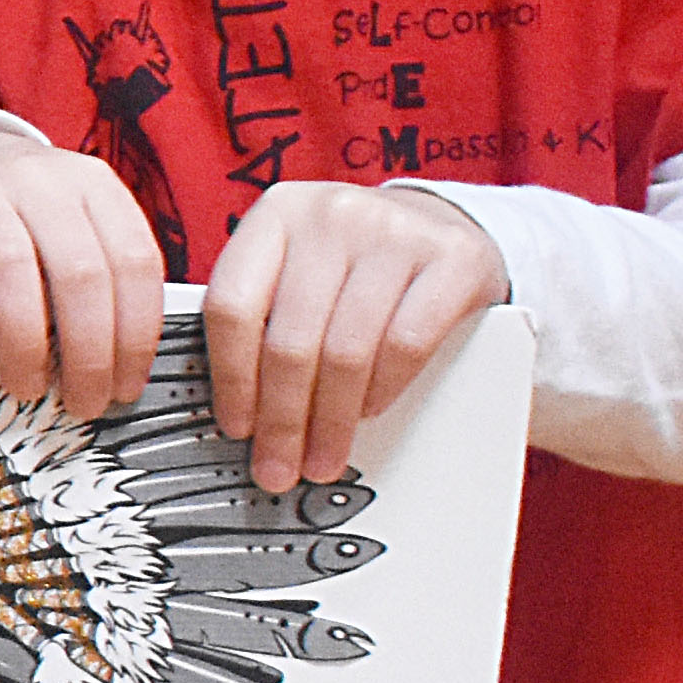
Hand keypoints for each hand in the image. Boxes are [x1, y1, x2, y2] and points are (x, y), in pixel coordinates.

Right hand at [0, 134, 165, 418]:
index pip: (133, 262)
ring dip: (25, 342)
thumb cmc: (16, 211)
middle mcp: (40, 180)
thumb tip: (118, 365)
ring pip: (12, 267)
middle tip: (81, 400)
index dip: (136, 334)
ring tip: (25, 385)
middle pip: (79, 272)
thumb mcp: (71, 222)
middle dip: (88, 353)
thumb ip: (99, 272)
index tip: (126, 384)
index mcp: (91, 185)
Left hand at [198, 181, 506, 489]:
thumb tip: (239, 411)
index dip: (230, 378)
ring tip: (323, 457)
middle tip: (280, 466)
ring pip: (346, 350)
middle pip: (289, 339)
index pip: (232, 307)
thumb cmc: (354, 263)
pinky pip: (406, 343)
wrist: (440, 226)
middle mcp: (329, 215)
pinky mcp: (452, 258)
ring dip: (331, 420)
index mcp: (275, 215)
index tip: (237, 428)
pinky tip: (368, 413)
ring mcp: (393, 231)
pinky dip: (382, 389)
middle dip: (282, 420)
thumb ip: (263, 317)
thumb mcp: (298, 269)